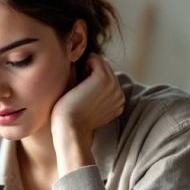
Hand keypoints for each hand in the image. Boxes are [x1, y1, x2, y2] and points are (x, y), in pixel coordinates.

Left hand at [50, 55, 124, 174]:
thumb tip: (87, 74)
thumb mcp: (89, 108)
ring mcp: (113, 86)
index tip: (81, 89)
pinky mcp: (102, 79)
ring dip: (88, 66)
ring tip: (78, 82)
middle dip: (92, 71)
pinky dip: (84, 63)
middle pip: (107, 70)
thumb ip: (95, 96)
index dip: (93, 79)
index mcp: (119, 103)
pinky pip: (95, 59)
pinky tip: (77, 75)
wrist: (70, 130)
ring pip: (101, 63)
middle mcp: (119, 94)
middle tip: (78, 84)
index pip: (109, 80)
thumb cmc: (72, 121)